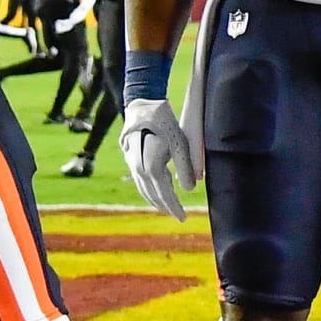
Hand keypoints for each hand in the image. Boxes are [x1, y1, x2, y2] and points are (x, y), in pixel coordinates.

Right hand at [119, 98, 195, 219]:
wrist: (142, 103)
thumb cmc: (164, 121)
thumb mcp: (179, 141)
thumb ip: (186, 166)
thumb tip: (190, 189)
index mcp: (152, 166)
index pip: (165, 194)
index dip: (174, 207)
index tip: (183, 217)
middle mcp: (138, 169)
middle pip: (152, 195)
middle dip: (165, 206)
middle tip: (178, 215)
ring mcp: (131, 164)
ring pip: (144, 190)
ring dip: (155, 200)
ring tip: (167, 207)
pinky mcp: (129, 158)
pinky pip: (139, 181)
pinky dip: (148, 190)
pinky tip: (156, 189)